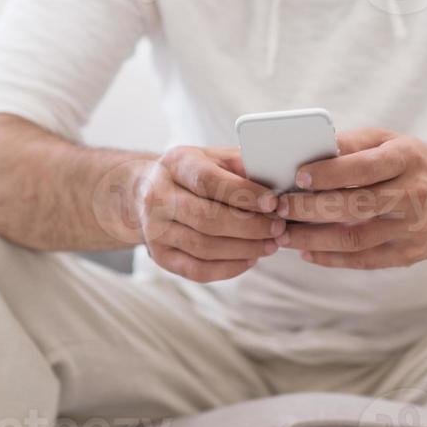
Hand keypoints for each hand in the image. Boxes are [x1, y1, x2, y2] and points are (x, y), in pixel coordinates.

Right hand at [132, 146, 283, 282]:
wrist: (147, 190)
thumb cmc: (194, 173)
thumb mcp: (215, 157)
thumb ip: (242, 165)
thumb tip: (277, 180)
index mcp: (176, 164)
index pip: (208, 181)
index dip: (244, 194)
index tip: (273, 203)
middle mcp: (158, 197)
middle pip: (207, 218)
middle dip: (249, 227)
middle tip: (278, 229)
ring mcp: (155, 229)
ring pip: (203, 246)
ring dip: (244, 249)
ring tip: (270, 245)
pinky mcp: (160, 255)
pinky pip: (197, 269)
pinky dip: (228, 268)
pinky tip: (250, 259)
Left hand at [274, 129, 426, 269]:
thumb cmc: (416, 163)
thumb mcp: (392, 141)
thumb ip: (352, 145)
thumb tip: (308, 153)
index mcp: (408, 159)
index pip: (365, 167)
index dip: (330, 173)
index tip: (297, 175)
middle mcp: (415, 194)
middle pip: (356, 206)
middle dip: (312, 208)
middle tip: (279, 208)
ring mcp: (415, 229)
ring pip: (356, 239)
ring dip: (314, 239)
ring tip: (284, 235)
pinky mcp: (412, 254)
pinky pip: (366, 261)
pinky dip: (332, 258)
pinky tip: (308, 252)